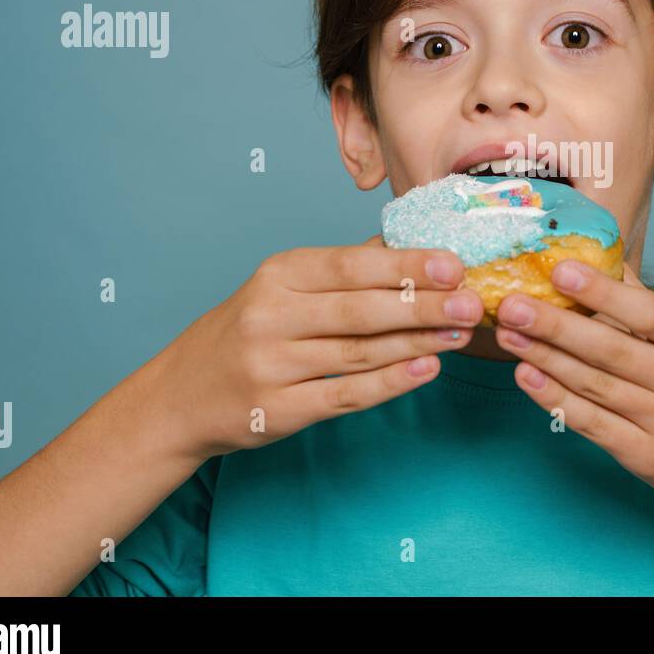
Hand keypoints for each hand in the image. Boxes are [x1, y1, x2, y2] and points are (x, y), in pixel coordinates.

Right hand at [153, 235, 481, 463]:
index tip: (455, 264)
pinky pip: (346, 394)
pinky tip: (427, 369)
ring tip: (461, 333)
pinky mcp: (279, 409)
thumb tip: (412, 244)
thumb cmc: (246, 333)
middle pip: (361, 309)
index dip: (407, 265)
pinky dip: (391, 383)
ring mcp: (272, 365)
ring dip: (418, 342)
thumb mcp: (284, 287)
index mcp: (278, 275)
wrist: (180, 396)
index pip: (352, 266)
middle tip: (473, 302)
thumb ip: (345, 268)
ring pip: (360, 352)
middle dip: (424, 305)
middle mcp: (271, 316)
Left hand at [490, 260, 653, 525]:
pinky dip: (555, 399)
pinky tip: (526, 376)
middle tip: (511, 303)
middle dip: (555, 324)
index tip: (560, 270)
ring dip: (545, 357)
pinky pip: (592, 423)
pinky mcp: (645, 456)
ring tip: (507, 333)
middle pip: (612, 349)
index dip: (602, 291)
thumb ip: (649, 305)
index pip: (649, 312)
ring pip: (595, 385)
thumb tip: (603, 257)